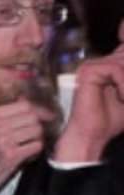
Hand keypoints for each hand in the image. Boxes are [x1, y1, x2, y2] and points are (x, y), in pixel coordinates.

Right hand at [0, 98, 58, 194]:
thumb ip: (3, 115)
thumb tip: (26, 99)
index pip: (24, 105)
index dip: (37, 111)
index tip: (43, 118)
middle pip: (33, 117)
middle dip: (37, 126)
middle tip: (35, 136)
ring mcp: (2, 140)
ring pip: (37, 130)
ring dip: (36, 139)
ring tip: (28, 147)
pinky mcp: (11, 155)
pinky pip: (37, 145)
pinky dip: (35, 151)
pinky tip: (26, 156)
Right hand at [53, 45, 123, 161]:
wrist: (92, 134)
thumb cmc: (111, 119)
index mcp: (110, 65)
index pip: (122, 46)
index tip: (122, 66)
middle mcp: (100, 62)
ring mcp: (93, 66)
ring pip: (123, 61)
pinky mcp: (88, 71)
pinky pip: (116, 68)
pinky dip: (123, 84)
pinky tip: (121, 96)